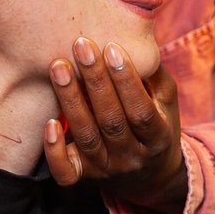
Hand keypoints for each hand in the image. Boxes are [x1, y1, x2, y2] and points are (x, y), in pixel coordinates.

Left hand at [44, 36, 185, 213]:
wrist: (148, 176)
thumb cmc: (157, 123)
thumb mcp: (166, 100)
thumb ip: (153, 73)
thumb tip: (135, 36)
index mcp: (158, 137)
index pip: (141, 110)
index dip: (127, 80)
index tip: (112, 47)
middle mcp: (132, 157)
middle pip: (111, 121)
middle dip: (95, 81)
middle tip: (80, 45)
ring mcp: (106, 169)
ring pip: (86, 137)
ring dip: (71, 100)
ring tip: (58, 66)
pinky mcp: (83, 176)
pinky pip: (65, 171)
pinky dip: (54, 150)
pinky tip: (49, 123)